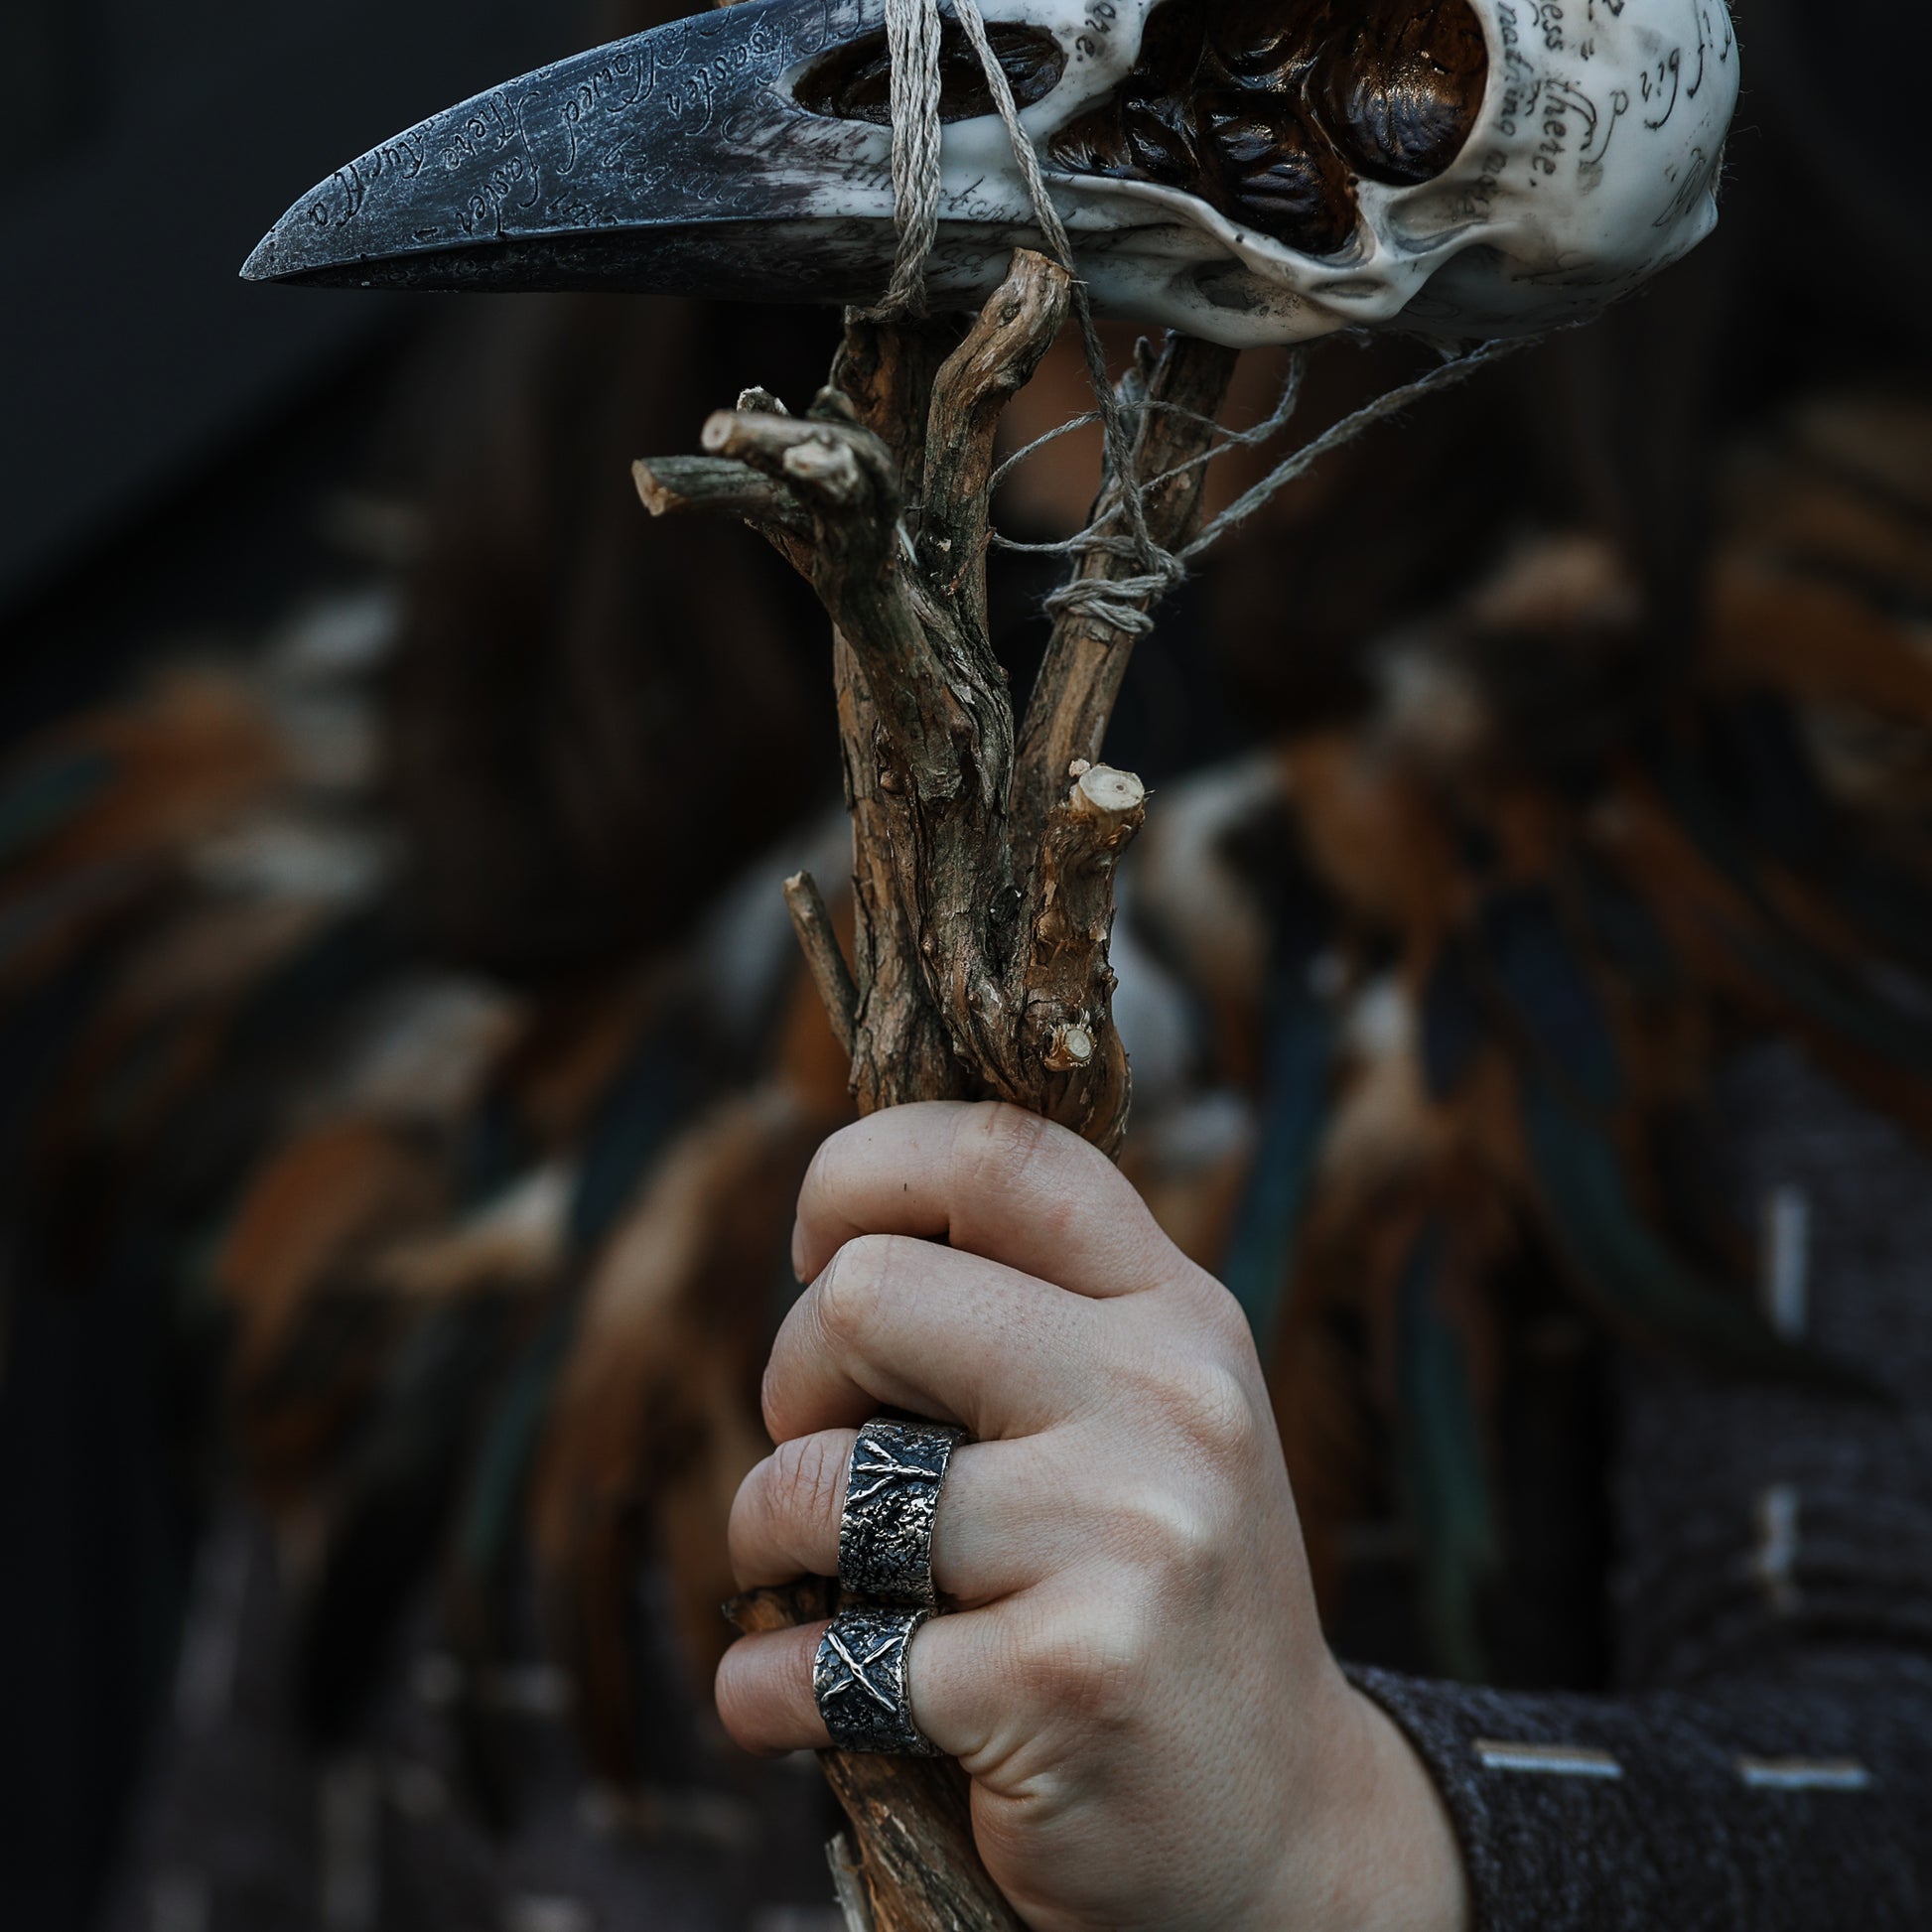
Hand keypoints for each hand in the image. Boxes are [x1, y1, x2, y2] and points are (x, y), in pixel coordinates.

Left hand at [718, 1101, 1468, 1931]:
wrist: (1282, 1827)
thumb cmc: (1155, 1593)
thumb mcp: (1139, 1416)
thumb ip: (1028, 1313)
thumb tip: (830, 1243)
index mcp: (1178, 1311)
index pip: (997, 1150)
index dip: (861, 1172)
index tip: (818, 1251)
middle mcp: (1170, 1396)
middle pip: (866, 1293)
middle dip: (793, 1379)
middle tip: (827, 1458)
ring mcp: (1129, 1532)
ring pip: (819, 1475)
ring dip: (763, 1539)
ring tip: (813, 1583)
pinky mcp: (1067, 1677)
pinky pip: (821, 1656)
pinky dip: (769, 1689)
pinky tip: (805, 1702)